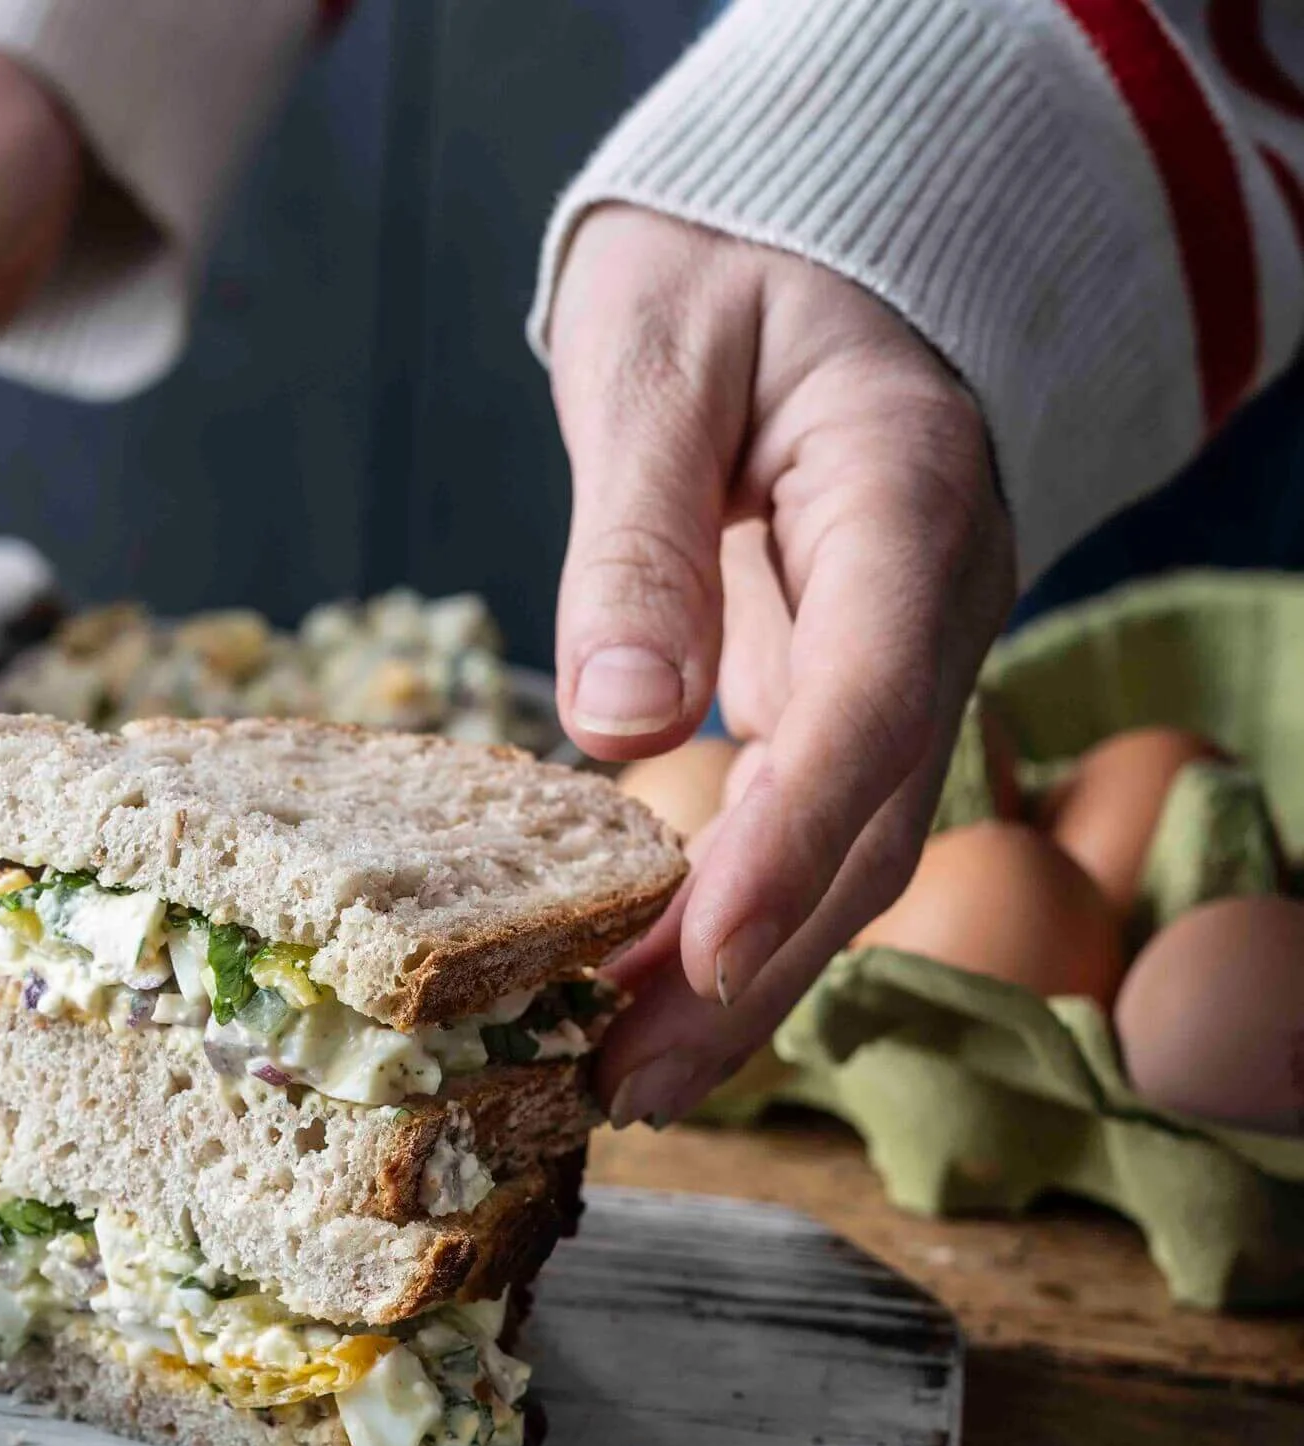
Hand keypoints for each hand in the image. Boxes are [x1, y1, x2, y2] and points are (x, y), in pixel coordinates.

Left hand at [544, 206, 1017, 1125]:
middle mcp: (932, 606)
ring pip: (846, 855)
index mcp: (909, 501)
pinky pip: (803, 829)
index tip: (692, 953)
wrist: (793, 257)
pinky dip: (726, 921)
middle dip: (753, 967)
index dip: (784, 842)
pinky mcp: (842, 696)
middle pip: (870, 823)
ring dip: (740, 978)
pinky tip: (637, 996)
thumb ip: (640, 534)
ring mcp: (899, 661)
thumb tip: (621, 719)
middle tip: (626, 1082)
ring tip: (619, 1082)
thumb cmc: (724, 278)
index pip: (869, 704)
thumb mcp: (658, 361)